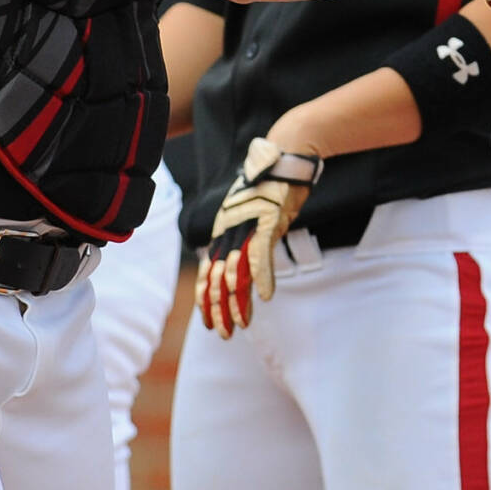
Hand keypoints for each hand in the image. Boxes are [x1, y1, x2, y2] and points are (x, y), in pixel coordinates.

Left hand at [195, 137, 323, 337]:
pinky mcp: (266, 222)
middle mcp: (229, 231)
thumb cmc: (273, 187)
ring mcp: (246, 227)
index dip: (206, 299)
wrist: (284, 156)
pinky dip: (263, 277)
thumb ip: (253, 240)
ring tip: (241, 324)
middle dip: (219, 310)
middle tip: (223, 334)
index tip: (208, 322)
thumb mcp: (257, 218)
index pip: (208, 271)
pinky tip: (267, 296)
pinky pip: (261, 255)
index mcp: (224, 231)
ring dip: (238, 302)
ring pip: (235, 271)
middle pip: (218, 278)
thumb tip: (256, 261)